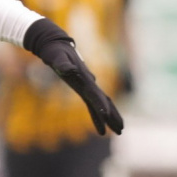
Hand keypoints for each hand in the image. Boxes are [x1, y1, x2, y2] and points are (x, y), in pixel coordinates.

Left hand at [22, 17, 123, 134]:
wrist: (56, 45)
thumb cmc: (55, 52)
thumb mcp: (56, 57)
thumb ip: (62, 64)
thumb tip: (69, 69)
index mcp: (84, 79)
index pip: (94, 94)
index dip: (100, 104)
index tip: (105, 115)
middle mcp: (88, 83)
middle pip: (104, 102)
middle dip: (112, 116)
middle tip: (121, 130)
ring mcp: (87, 85)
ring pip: (103, 103)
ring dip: (111, 116)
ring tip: (119, 131)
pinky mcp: (83, 87)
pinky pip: (93, 102)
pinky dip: (98, 112)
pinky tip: (102, 121)